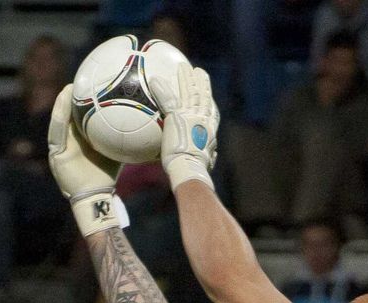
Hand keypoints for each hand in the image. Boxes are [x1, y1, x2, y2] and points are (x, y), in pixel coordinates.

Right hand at [46, 85, 120, 236]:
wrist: (96, 196)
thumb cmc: (109, 174)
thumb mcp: (119, 149)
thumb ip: (127, 133)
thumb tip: (152, 116)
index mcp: (82, 137)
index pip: (82, 113)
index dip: (84, 96)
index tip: (92, 79)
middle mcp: (70, 139)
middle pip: (69, 113)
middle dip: (73, 96)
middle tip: (81, 77)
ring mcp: (61, 146)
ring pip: (60, 120)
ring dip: (62, 103)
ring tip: (69, 87)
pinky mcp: (55, 154)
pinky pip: (56, 133)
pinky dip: (59, 117)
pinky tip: (64, 102)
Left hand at [159, 64, 218, 189]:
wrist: (190, 169)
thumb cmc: (196, 171)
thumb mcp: (206, 162)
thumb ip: (209, 157)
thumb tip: (212, 159)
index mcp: (209, 129)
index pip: (211, 111)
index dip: (210, 100)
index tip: (208, 93)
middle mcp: (203, 118)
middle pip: (202, 95)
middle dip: (200, 82)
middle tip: (198, 71)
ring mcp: (191, 115)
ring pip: (189, 92)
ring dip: (185, 78)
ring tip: (183, 67)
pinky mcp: (178, 117)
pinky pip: (168, 99)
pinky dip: (161, 89)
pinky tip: (155, 80)